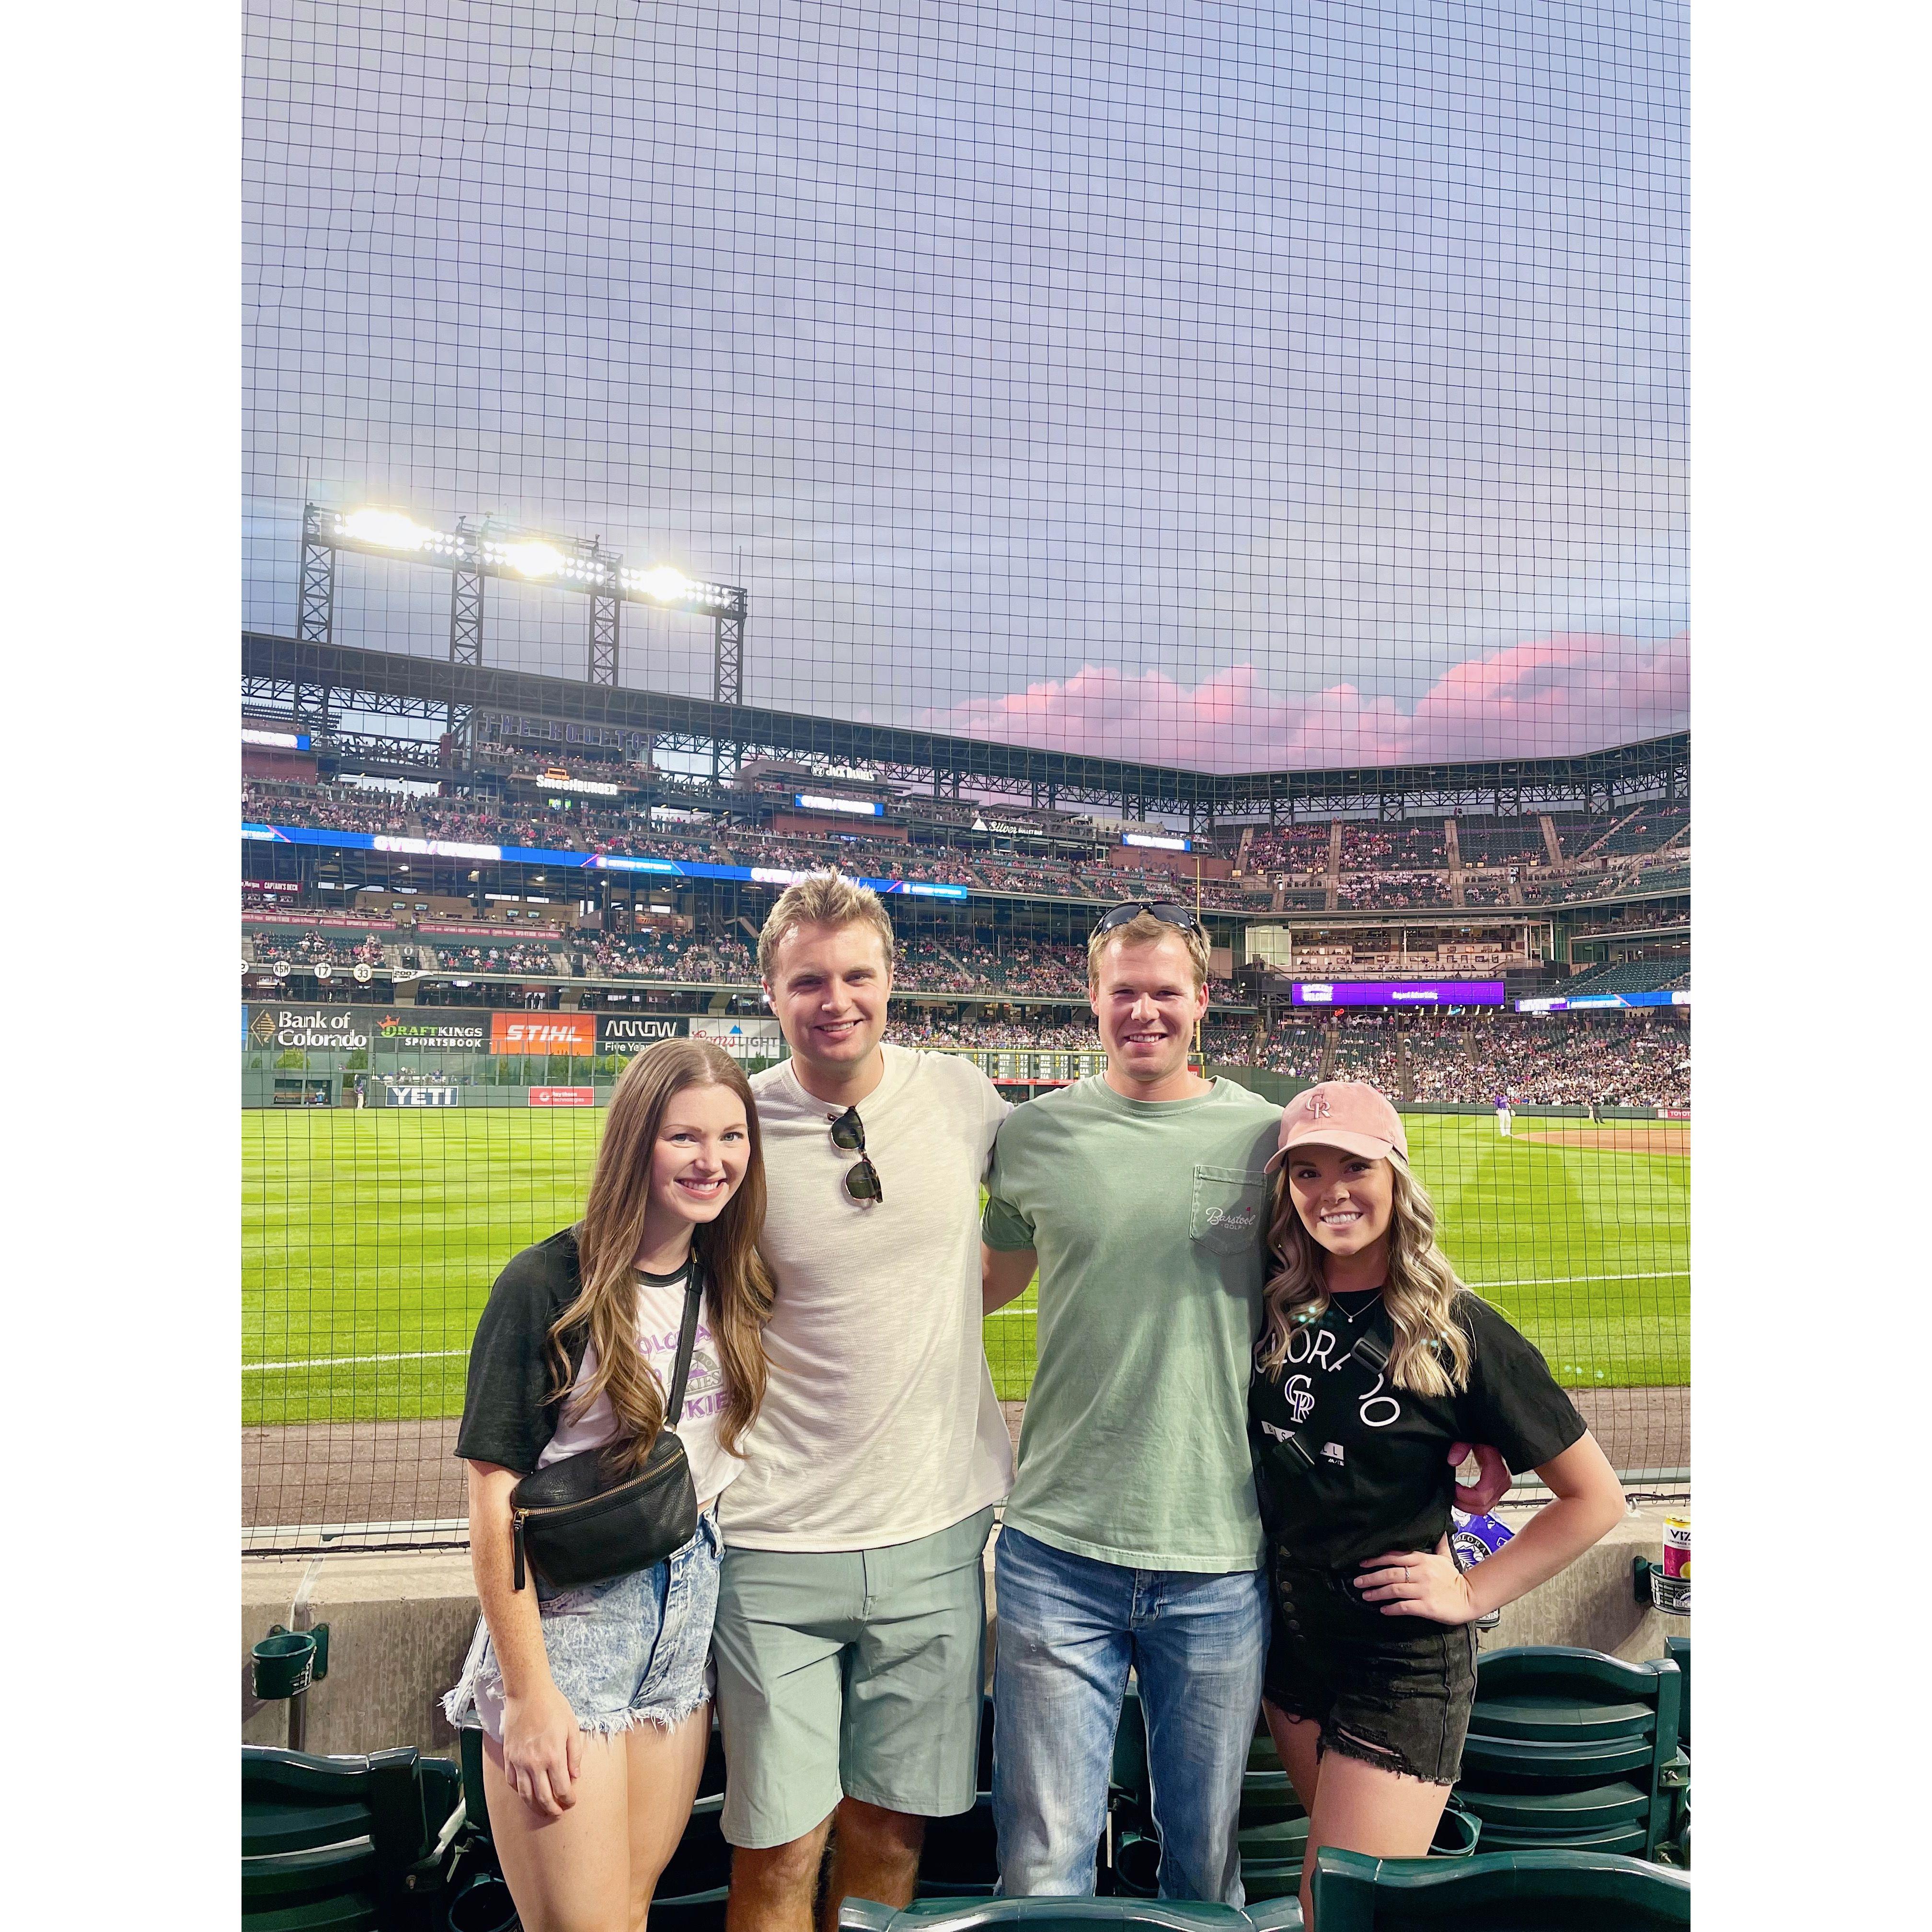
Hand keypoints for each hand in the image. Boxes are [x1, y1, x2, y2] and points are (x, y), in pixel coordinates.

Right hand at [500, 1681, 583, 1816]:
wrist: (527, 1693)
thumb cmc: (553, 1706)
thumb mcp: (572, 1726)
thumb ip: (575, 1754)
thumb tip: (575, 1776)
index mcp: (554, 1756)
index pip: (562, 1789)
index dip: (568, 1799)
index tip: (571, 1801)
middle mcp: (535, 1763)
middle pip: (543, 1797)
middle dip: (552, 1809)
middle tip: (558, 1812)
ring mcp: (519, 1761)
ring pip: (525, 1794)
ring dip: (535, 1806)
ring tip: (542, 1810)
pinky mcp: (508, 1757)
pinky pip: (512, 1782)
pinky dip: (520, 1792)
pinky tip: (526, 1793)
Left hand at [1354, 1541, 1478, 1622]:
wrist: (1470, 1598)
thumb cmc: (1454, 1578)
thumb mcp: (1445, 1557)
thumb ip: (1438, 1543)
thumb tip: (1439, 1528)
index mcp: (1423, 1559)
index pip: (1394, 1557)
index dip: (1376, 1559)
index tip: (1362, 1563)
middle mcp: (1421, 1573)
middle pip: (1390, 1573)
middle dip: (1371, 1577)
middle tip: (1357, 1581)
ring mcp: (1423, 1590)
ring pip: (1394, 1589)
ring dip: (1377, 1592)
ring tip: (1365, 1595)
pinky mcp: (1427, 1607)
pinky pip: (1404, 1606)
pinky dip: (1391, 1608)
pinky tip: (1383, 1610)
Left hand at [1447, 1440, 1511, 1515]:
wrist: (1494, 1440)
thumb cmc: (1485, 1439)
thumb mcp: (1471, 1439)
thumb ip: (1461, 1447)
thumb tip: (1452, 1460)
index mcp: (1497, 1470)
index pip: (1482, 1495)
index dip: (1464, 1496)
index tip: (1452, 1488)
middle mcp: (1503, 1482)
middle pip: (1482, 1506)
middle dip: (1464, 1503)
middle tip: (1450, 1494)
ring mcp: (1502, 1488)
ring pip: (1484, 1508)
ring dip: (1467, 1506)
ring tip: (1454, 1495)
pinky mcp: (1498, 1490)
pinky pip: (1485, 1504)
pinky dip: (1472, 1504)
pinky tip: (1462, 1495)